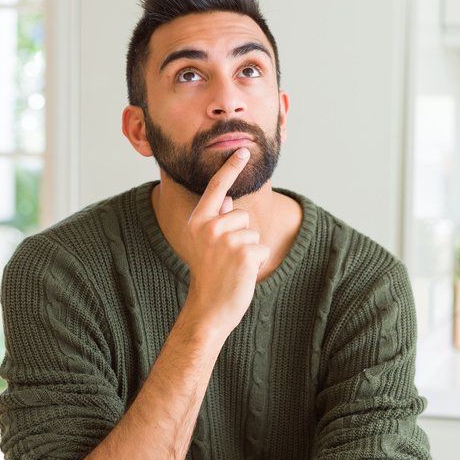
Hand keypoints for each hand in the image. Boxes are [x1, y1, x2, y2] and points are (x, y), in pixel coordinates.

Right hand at [180, 147, 270, 337]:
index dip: (231, 168)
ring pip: (253, 232)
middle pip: (241, 214)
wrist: (209, 308)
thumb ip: (214, 220)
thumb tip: (226, 200)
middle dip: (241, 234)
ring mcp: (226, 240)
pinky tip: (242, 273)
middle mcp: (209, 227)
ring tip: (232, 266)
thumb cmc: (209, 275)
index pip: (216, 188)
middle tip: (225, 258)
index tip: (243, 151)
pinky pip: (262, 248)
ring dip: (249, 250)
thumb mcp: (204, 244)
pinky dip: (257, 262)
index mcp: (198, 221)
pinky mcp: (244, 253)